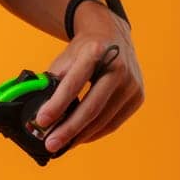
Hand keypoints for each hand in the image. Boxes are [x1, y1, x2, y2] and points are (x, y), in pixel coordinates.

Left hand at [31, 3, 144, 153]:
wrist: (112, 34)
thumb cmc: (84, 49)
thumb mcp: (66, 57)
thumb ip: (54, 81)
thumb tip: (41, 113)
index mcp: (96, 52)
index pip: (74, 83)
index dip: (57, 105)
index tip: (41, 121)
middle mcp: (118, 68)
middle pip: (92, 107)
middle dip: (68, 129)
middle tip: (51, 144)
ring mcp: (132, 83)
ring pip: (104, 119)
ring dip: (81, 135)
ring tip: (63, 144)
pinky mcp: (138, 97)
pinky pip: (114, 122)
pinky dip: (96, 132)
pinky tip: (81, 137)